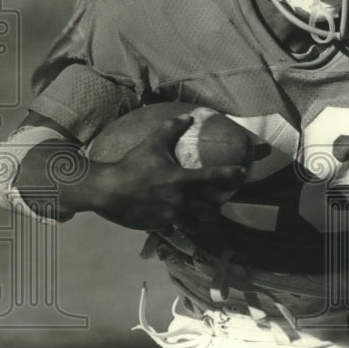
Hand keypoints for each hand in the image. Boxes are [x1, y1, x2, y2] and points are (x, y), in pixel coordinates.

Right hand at [79, 115, 248, 231]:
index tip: (242, 172)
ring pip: (193, 225)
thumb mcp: (152, 143)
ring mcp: (169, 216)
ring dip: (199, 222)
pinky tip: (176, 227)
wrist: (107, 189)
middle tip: (217, 208)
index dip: (229, 174)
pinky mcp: (158, 226)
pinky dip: (176, 229)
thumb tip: (188, 116)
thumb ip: (172, 129)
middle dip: (215, 211)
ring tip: (202, 221)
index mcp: (181, 179)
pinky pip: (173, 231)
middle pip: (208, 210)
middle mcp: (180, 200)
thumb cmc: (131, 164)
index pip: (213, 177)